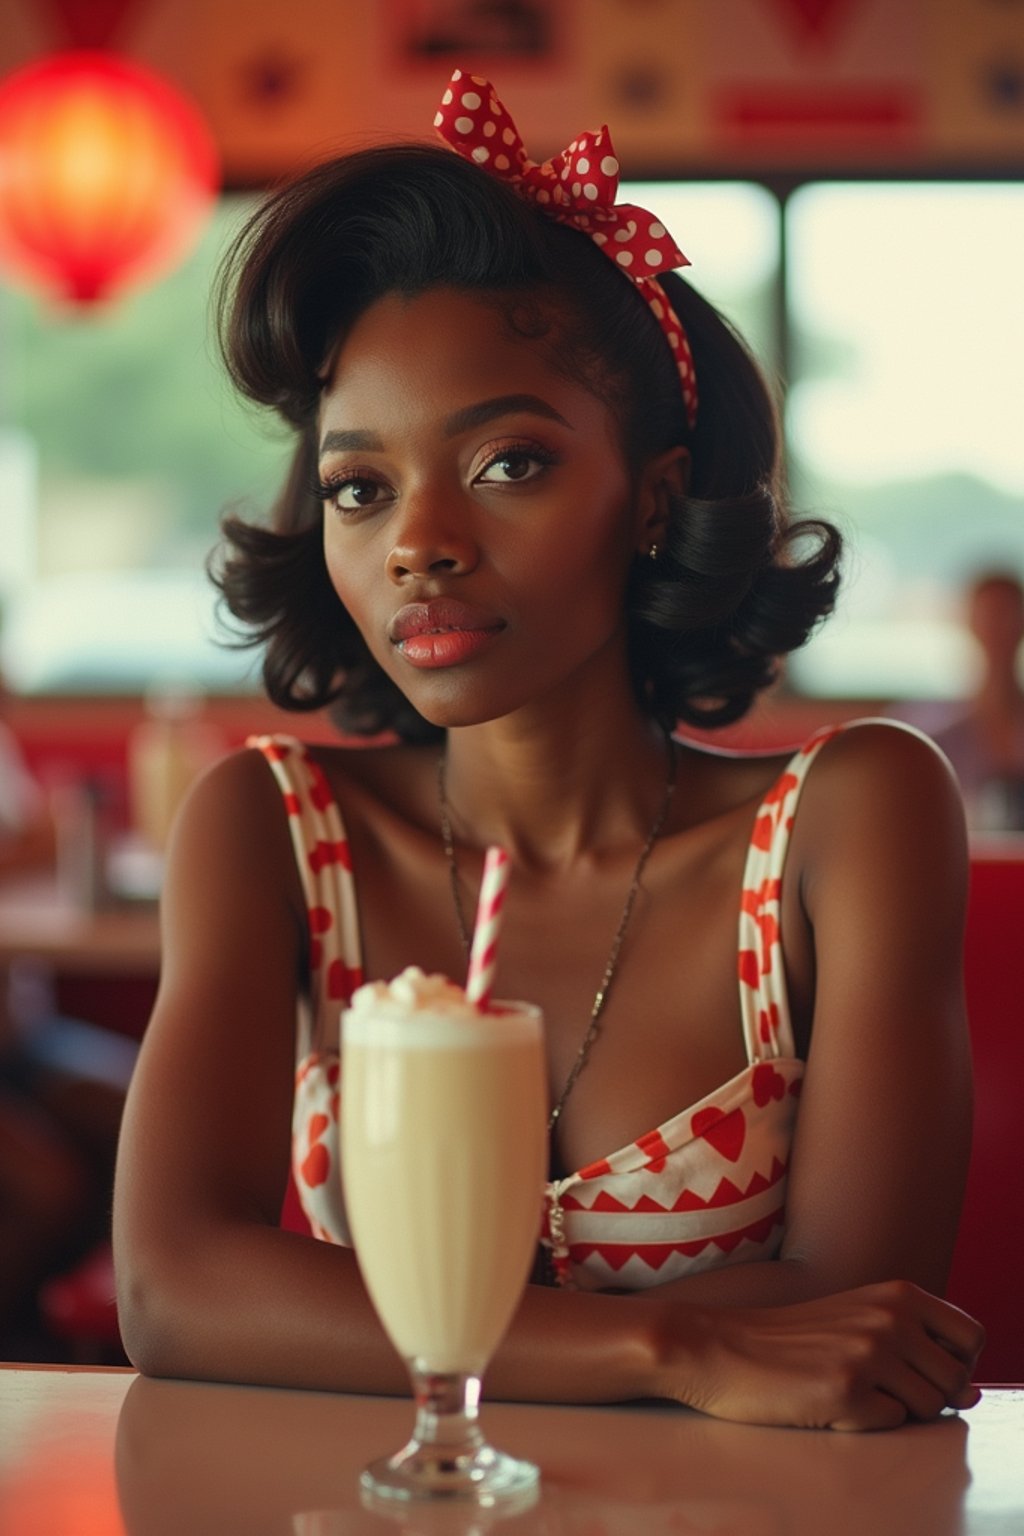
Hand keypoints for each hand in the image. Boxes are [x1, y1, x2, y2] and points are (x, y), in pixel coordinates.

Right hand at [658, 1281, 984, 1430]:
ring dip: (895, 1409)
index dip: (956, 1363)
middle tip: (875, 1383)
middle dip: (925, 1395)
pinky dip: (866, 1422)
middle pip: (955, 1381)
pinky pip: (890, 1424)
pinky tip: (829, 1401)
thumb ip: (918, 1345)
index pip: (973, 1336)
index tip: (917, 1367)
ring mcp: (869, 1353)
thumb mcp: (859, 1318)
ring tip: (851, 1388)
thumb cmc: (791, 1338)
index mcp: (897, 1293)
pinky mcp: (847, 1391)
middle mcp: (889, 1317)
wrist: (720, 1346)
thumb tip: (973, 1394)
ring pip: (929, 1408)